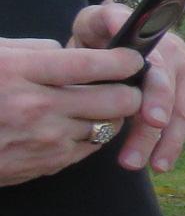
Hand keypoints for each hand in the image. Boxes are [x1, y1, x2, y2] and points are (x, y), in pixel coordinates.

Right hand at [0, 37, 145, 186]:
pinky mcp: (46, 165)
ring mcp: (44, 140)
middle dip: (130, 91)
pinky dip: (93, 135)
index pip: (90, 64)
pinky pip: (89, 148)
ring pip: (109, 126)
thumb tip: (67, 52)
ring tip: (101, 104)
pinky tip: (78, 125)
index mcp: (19, 72)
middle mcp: (37, 107)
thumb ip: (31, 50)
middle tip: (126, 84)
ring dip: (113, 115)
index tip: (134, 58)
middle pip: (116, 100)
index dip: (123, 60)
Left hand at [70, 2, 184, 171]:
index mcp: (154, 36)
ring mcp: (182, 73)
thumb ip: (104, 24)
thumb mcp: (93, 24)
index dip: (159, 93)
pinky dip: (170, 144)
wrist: (105, 40)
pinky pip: (181, 122)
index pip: (161, 65)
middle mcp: (175, 52)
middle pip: (174, 94)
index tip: (152, 121)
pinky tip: (159, 163)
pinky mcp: (181, 93)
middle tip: (150, 158)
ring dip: (168, 143)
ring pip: (181, 112)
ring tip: (151, 167)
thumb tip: (115, 30)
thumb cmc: (96, 35)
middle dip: (162, 130)